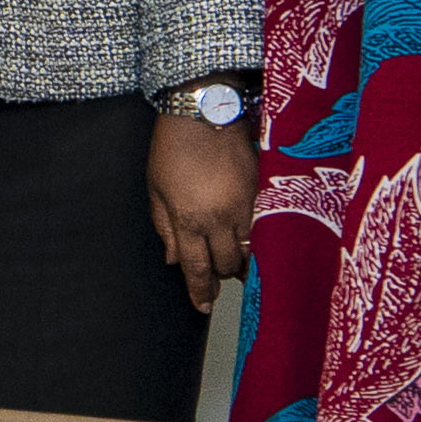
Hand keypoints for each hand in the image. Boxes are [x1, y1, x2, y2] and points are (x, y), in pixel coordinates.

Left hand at [144, 112, 259, 312]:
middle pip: (226, 264)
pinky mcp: (264, 195)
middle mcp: (218, 219)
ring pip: (249, 251)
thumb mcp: (155, 188)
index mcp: (187, 219)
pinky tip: (256, 243)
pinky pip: (264, 231)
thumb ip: (164, 226)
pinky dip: (259, 241)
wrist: (205, 113)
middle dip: (220, 274)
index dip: (200, 291)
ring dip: (241, 260)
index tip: (202, 308)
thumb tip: (172, 260)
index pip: (195, 268)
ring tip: (236, 262)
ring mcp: (245, 208)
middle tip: (216, 275)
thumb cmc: (173, 148)